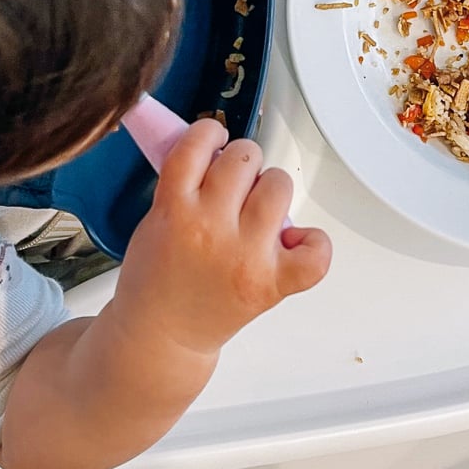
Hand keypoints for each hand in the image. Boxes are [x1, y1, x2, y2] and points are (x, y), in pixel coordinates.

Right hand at [111, 119, 331, 356]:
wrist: (162, 334)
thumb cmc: (156, 279)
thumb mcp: (152, 219)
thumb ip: (180, 184)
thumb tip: (213, 148)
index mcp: (174, 210)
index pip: (197, 144)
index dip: (209, 134)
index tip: (214, 138)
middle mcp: (211, 229)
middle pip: (244, 158)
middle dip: (241, 163)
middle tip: (235, 181)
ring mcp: (245, 256)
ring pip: (279, 186)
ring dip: (270, 190)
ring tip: (257, 209)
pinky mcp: (272, 283)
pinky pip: (315, 252)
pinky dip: (312, 243)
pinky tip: (291, 243)